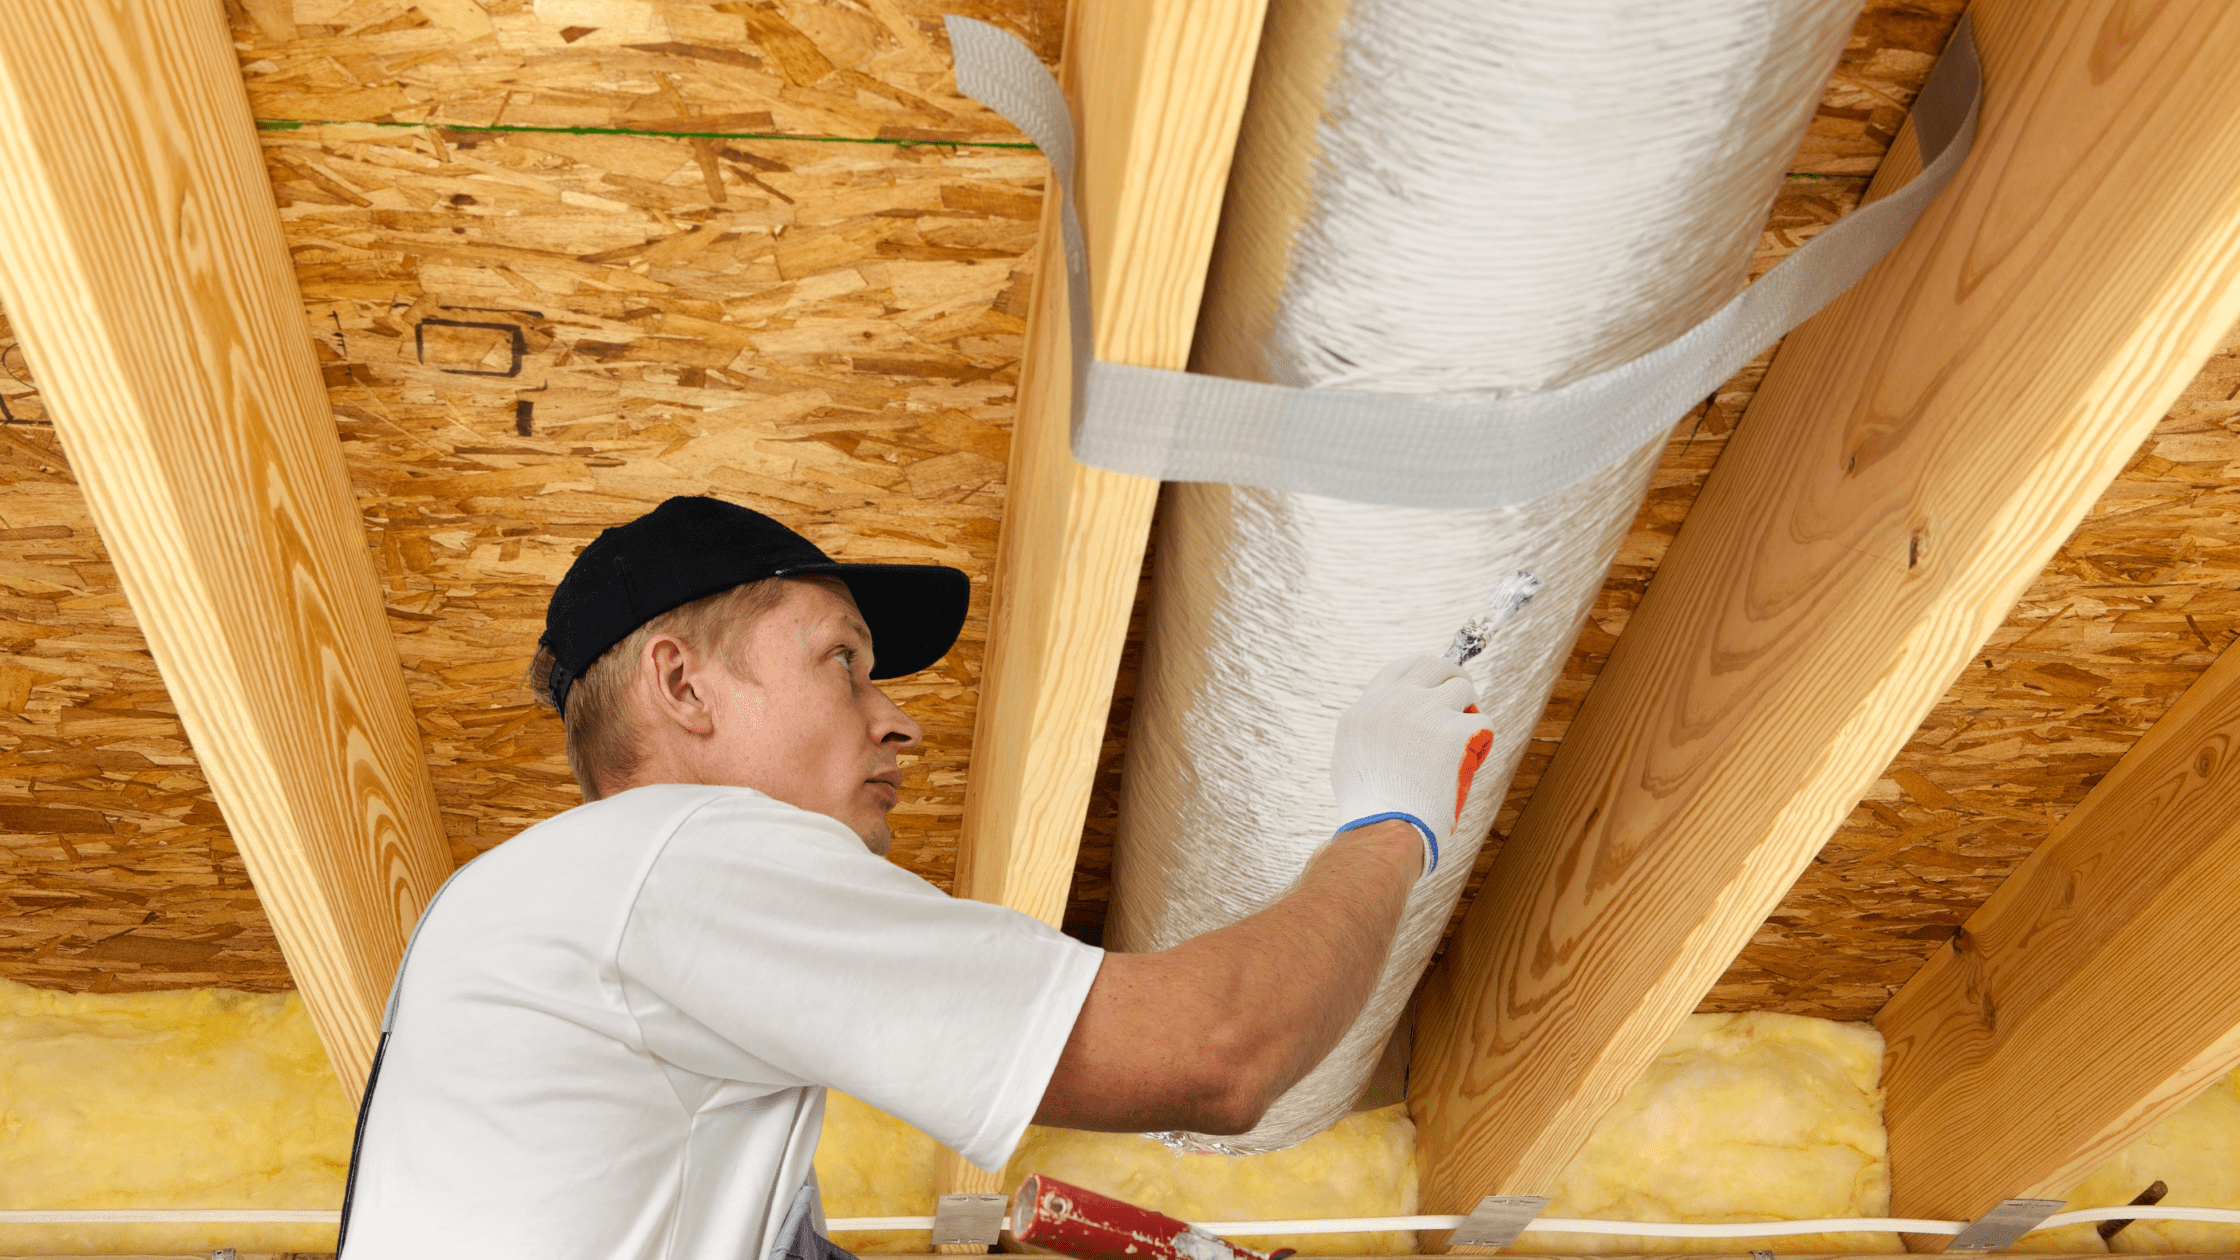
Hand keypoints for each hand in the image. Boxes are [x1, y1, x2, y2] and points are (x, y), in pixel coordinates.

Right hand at [1330, 654, 1495, 876]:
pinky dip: (1482, 741)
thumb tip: (1384, 720)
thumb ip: (1369, 729)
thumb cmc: (1368, 806)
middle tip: (1464, 698)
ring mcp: (1425, 712)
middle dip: (1454, 676)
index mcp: (1368, 707)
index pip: (1401, 668)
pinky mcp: (1454, 731)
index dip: (1425, 671)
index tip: (1436, 683)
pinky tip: (1471, 761)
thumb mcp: (1350, 755)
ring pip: (1463, 688)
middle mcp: (1395, 701)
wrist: (1384, 826)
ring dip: (1469, 711)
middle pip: (1435, 664)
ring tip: (1465, 740)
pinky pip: (1484, 722)